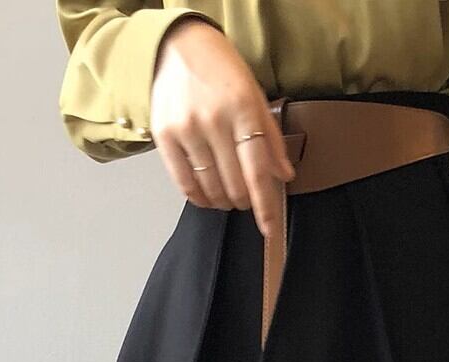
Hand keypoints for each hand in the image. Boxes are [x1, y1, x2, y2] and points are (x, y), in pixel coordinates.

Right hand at [149, 17, 294, 235]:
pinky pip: (184, 183)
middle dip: (243, 201)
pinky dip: (198, 197)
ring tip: (227, 196)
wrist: (176, 46)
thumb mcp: (254, 95)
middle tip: (245, 198)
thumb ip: (269, 136)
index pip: (258, 170)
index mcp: (243, 108)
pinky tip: (206, 196)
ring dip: (223, 201)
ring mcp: (187, 129)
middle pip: (234, 184)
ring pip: (210, 188)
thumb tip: (284, 175)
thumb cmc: (220, 71)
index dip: (265, 205)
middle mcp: (214, 120)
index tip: (269, 229)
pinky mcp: (164, 136)